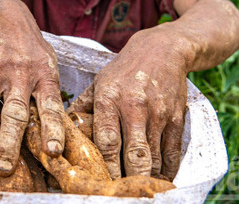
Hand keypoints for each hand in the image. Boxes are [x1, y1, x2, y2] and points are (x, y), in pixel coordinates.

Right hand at [0, 0, 65, 174]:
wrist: (3, 12)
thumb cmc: (29, 44)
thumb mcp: (47, 63)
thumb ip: (48, 92)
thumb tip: (54, 128)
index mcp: (44, 76)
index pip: (51, 107)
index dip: (52, 130)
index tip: (52, 152)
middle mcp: (21, 75)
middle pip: (15, 114)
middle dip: (9, 143)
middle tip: (4, 167)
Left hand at [72, 27, 188, 179]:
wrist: (163, 50)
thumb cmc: (124, 69)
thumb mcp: (99, 81)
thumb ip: (82, 106)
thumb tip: (62, 126)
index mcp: (110, 98)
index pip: (107, 139)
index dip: (105, 165)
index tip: (100, 182)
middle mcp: (135, 108)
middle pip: (134, 153)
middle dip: (128, 178)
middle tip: (120, 194)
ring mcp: (158, 114)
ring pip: (154, 157)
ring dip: (147, 178)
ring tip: (138, 192)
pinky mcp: (177, 118)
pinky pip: (172, 152)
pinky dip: (167, 170)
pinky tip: (159, 180)